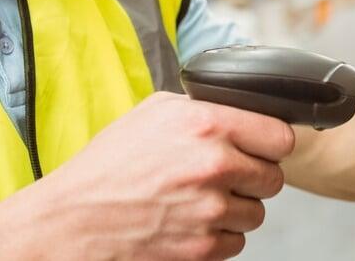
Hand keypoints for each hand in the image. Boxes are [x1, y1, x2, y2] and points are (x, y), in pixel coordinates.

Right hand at [0, 92, 294, 260]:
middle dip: (253, 177)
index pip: (281, 136)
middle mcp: (214, 165)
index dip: (271, 143)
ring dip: (236, 209)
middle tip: (224, 176)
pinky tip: (190, 222)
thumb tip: (240, 110)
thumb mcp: (153, 112)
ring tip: (200, 200)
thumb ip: (202, 107)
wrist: (73, 220)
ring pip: (256, 212)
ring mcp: (211, 210)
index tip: (260, 146)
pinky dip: (219, 236)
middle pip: (274, 177)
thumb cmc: (107, 166)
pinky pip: (236, 242)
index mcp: (205, 124)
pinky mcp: (203, 248)